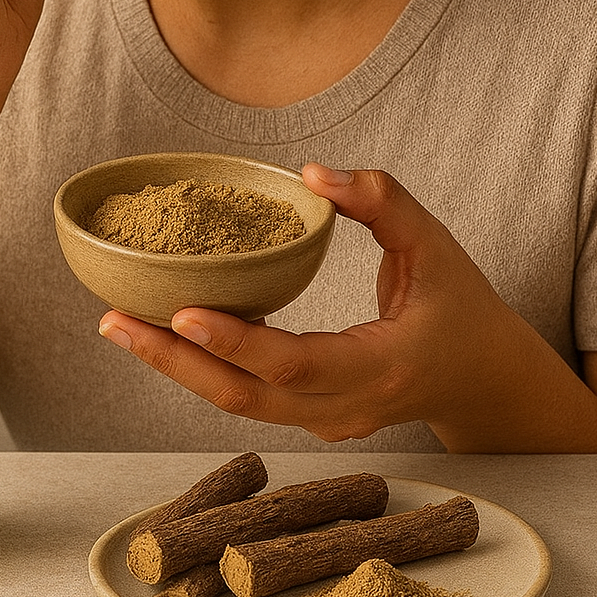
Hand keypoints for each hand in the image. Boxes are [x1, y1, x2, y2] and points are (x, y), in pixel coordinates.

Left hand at [98, 165, 559, 448]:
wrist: (483, 377)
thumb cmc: (461, 304)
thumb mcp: (434, 242)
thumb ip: (380, 200)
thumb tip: (312, 174)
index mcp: (383, 368)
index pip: (297, 364)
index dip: (237, 342)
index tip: (181, 312)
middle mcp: (348, 408)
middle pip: (246, 398)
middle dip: (174, 362)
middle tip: (113, 322)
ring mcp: (328, 422)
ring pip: (238, 403)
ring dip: (177, 367)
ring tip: (119, 325)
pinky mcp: (312, 417)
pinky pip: (249, 396)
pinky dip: (203, 367)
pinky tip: (164, 332)